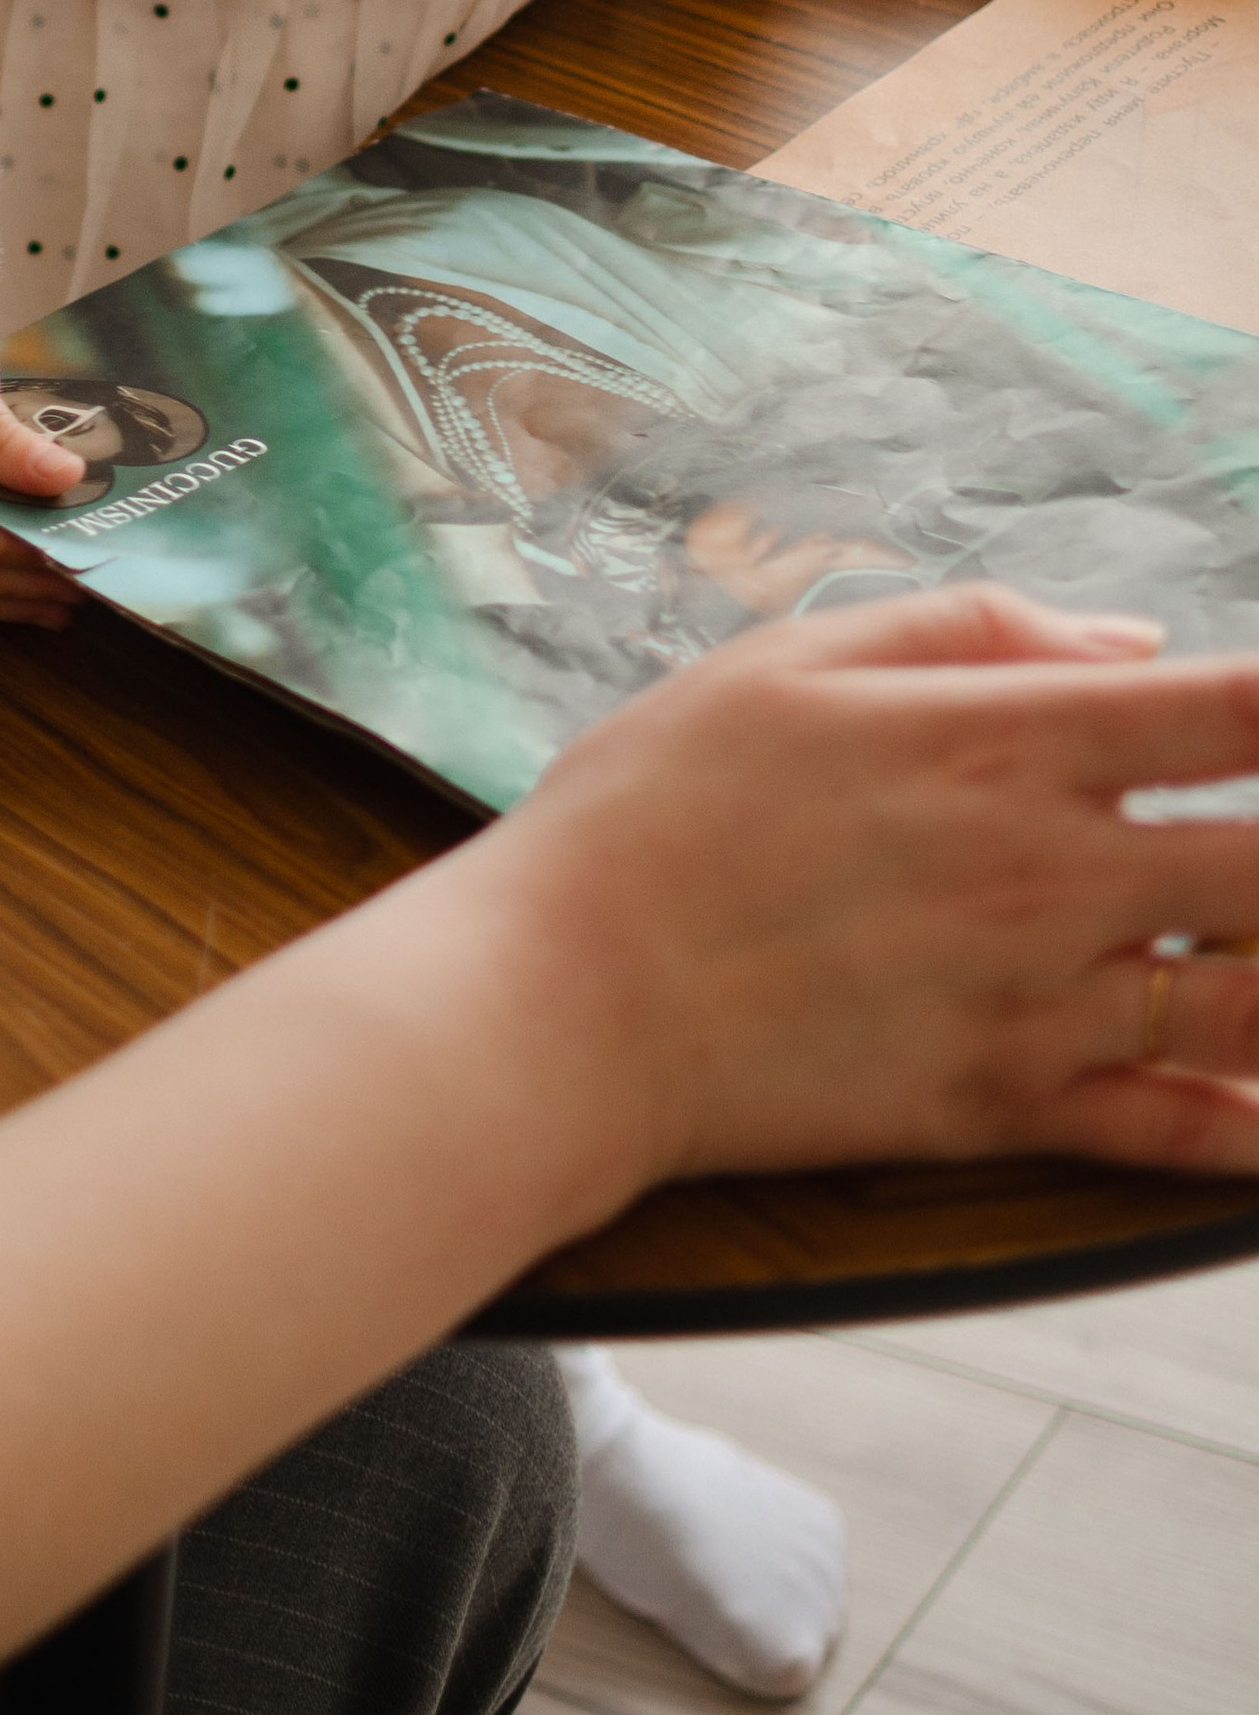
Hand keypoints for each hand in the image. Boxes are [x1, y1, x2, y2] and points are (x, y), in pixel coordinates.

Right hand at [453, 587, 1258, 1208]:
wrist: (568, 992)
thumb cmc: (659, 804)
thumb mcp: (792, 657)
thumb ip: (976, 628)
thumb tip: (1136, 644)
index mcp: (1000, 739)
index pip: (1229, 711)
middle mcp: (1048, 870)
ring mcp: (1037, 999)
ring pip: (1255, 1002)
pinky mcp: (1004, 1107)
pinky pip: (1178, 1131)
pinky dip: (1254, 1129)